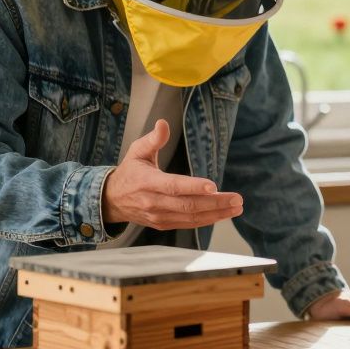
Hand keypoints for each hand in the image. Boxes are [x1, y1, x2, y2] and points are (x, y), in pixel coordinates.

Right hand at [101, 119, 242, 228]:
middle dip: (215, 203)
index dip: (193, 187)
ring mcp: (159, 216)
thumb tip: (163, 123)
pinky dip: (207, 220)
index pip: (173, 186)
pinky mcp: (163, 224)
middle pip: (188, 205)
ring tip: (236, 207)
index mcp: (147, 182)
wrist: (112, 200)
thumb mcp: (137, 151)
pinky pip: (188, 224)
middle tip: (237, 199)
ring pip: (191, 217)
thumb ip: (153, 139)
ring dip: (216, 213)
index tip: (213, 186)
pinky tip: (223, 214)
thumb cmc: (130, 172)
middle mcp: (153, 202)